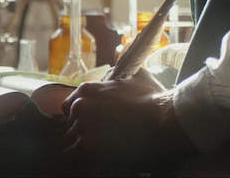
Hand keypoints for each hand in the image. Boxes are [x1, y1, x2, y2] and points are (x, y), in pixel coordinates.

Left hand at [58, 68, 195, 172]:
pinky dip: (75, 159)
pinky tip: (84, 161)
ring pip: (66, 141)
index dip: (77, 118)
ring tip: (89, 152)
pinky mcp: (88, 146)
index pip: (68, 107)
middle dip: (78, 132)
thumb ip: (120, 72)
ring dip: (76, 147)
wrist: (163, 120)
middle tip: (93, 140)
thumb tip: (116, 67)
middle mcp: (80, 106)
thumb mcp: (135, 75)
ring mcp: (83, 126)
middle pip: (68, 125)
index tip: (88, 125)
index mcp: (87, 89)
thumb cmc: (152, 99)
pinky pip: (68, 156)